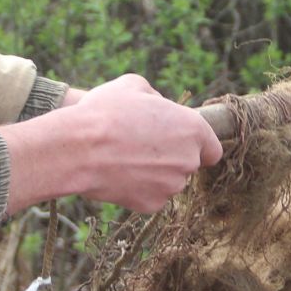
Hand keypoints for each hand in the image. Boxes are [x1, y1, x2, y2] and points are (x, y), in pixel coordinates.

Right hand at [0, 74, 224, 213]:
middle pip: (188, 164)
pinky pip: (150, 197)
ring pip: (168, 182)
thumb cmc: (105, 112)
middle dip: (170, 158)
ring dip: (154, 174)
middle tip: (141, 146)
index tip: (180, 144)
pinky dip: (138, 189)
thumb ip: (156, 97)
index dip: (198, 146)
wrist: (77, 149)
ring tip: (124, 159)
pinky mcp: (151, 205)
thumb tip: (159, 106)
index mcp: (192, 129)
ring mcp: (171, 186)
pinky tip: (118, 175)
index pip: (212, 149)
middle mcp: (188, 160)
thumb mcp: (133, 86)